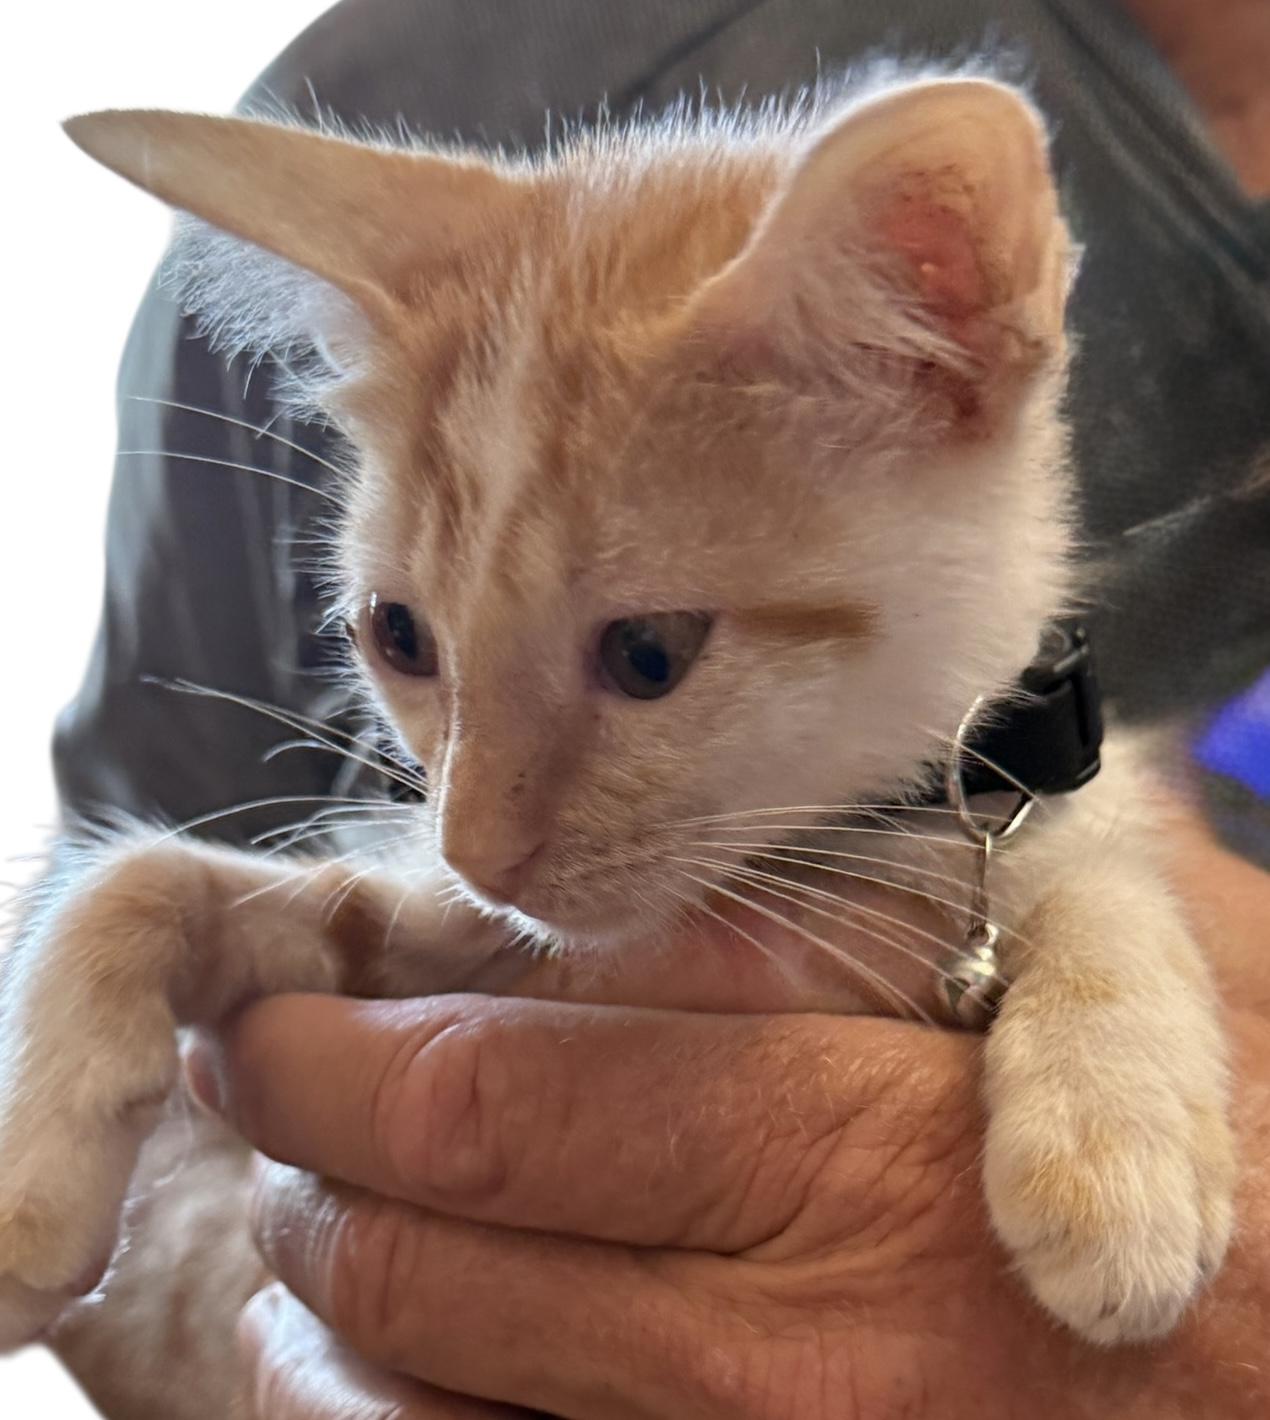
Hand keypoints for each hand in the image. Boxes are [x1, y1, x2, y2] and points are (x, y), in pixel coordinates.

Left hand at [187, 811, 1269, 1418]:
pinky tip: (376, 1382)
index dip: (332, 1056)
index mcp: (840, 1154)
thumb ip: (807, 933)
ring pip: (427, 1418)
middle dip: (305, 1171)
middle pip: (427, 1265)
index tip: (273, 1011)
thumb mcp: (1040, 948)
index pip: (483, 1102)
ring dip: (323, 1321)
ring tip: (300, 1241)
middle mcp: (788, 1357)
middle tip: (269, 1099)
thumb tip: (564, 930)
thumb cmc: (1213, 1111)